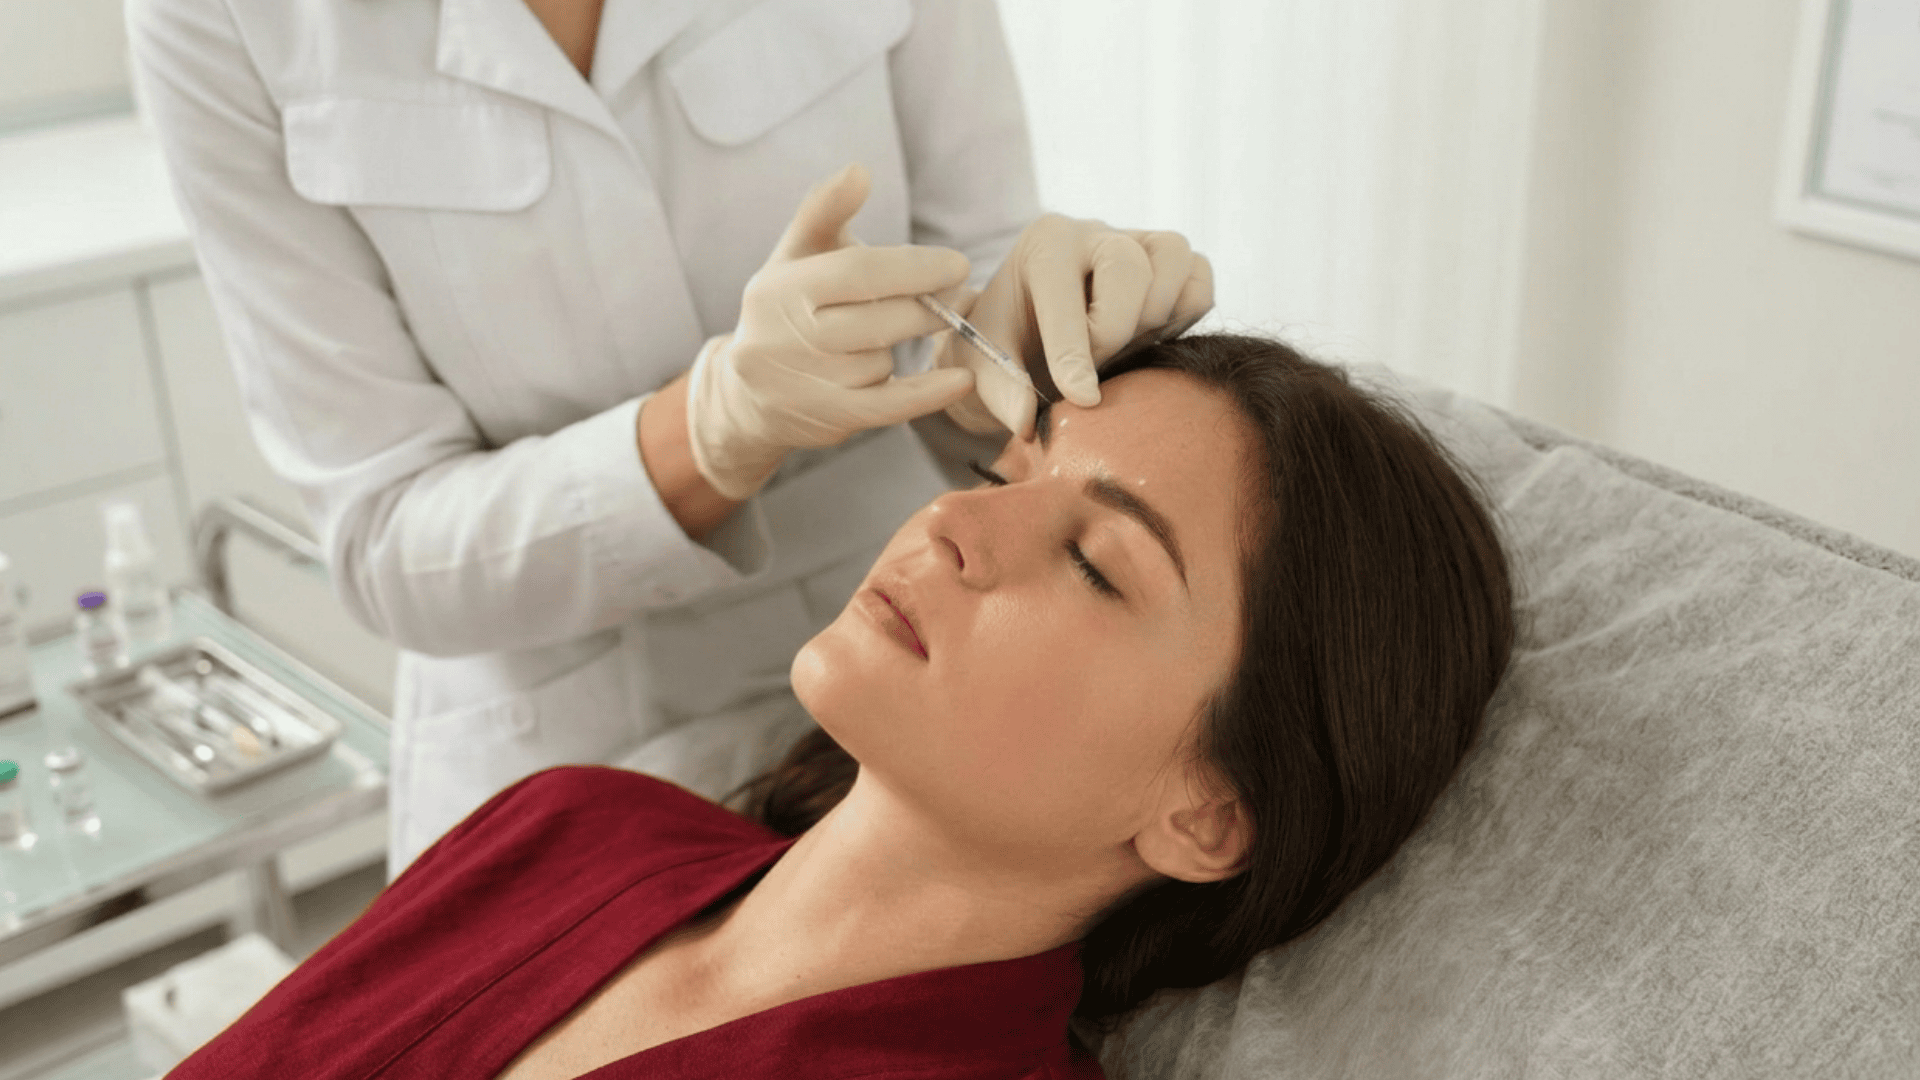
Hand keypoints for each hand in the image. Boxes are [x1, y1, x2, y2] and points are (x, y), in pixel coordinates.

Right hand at [686, 164, 977, 498]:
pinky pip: (887, 407)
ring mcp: (803, 383)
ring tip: (894, 335)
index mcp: (778, 289)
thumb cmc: (787, 308)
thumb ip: (826, 210)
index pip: (856, 274)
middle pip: (876, 321)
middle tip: (959, 296)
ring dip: (899, 348)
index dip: (913, 268)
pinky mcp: (826, 419)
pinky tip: (960, 380)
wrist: (747, 394)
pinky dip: (927, 394)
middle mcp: (784, 338)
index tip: (958, 264)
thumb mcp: (797, 255)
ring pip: (880, 362)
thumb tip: (860, 171)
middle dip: (924, 308)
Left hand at [937, 215, 1213, 436]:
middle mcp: (1095, 232)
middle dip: (1114, 331)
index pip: (1064, 289)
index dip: (1074, 352)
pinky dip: (1183, 317)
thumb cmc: (1007, 346)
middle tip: (1095, 366)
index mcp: (1044, 244)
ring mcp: (1140, 240)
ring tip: (1123, 348)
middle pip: (1129, 266)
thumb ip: (1001, 393)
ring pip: (1175, 260)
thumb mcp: (985, 369)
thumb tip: (1027, 422)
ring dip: (1155, 317)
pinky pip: (1200, 284)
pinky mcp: (1174, 265)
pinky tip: (1147, 340)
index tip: (1082, 399)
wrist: (1032, 333)